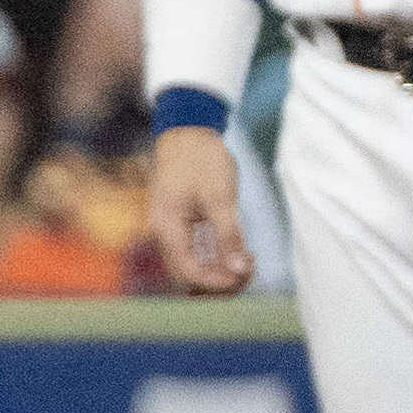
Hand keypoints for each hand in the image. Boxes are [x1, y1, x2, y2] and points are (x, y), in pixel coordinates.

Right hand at [150, 125, 253, 292]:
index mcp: (168, 229)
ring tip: (247, 260)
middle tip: (250, 269)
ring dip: (218, 271)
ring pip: (190, 267)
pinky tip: (236, 250)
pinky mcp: (176, 225)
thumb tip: (239, 270)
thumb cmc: (202, 160)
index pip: (190, 272)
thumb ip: (228, 236)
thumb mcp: (220, 197)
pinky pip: (192, 253)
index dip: (218, 281)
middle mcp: (162, 234)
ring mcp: (167, 230)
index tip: (246, 274)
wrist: (187, 131)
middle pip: (187, 276)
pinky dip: (213, 258)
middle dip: (220, 280)